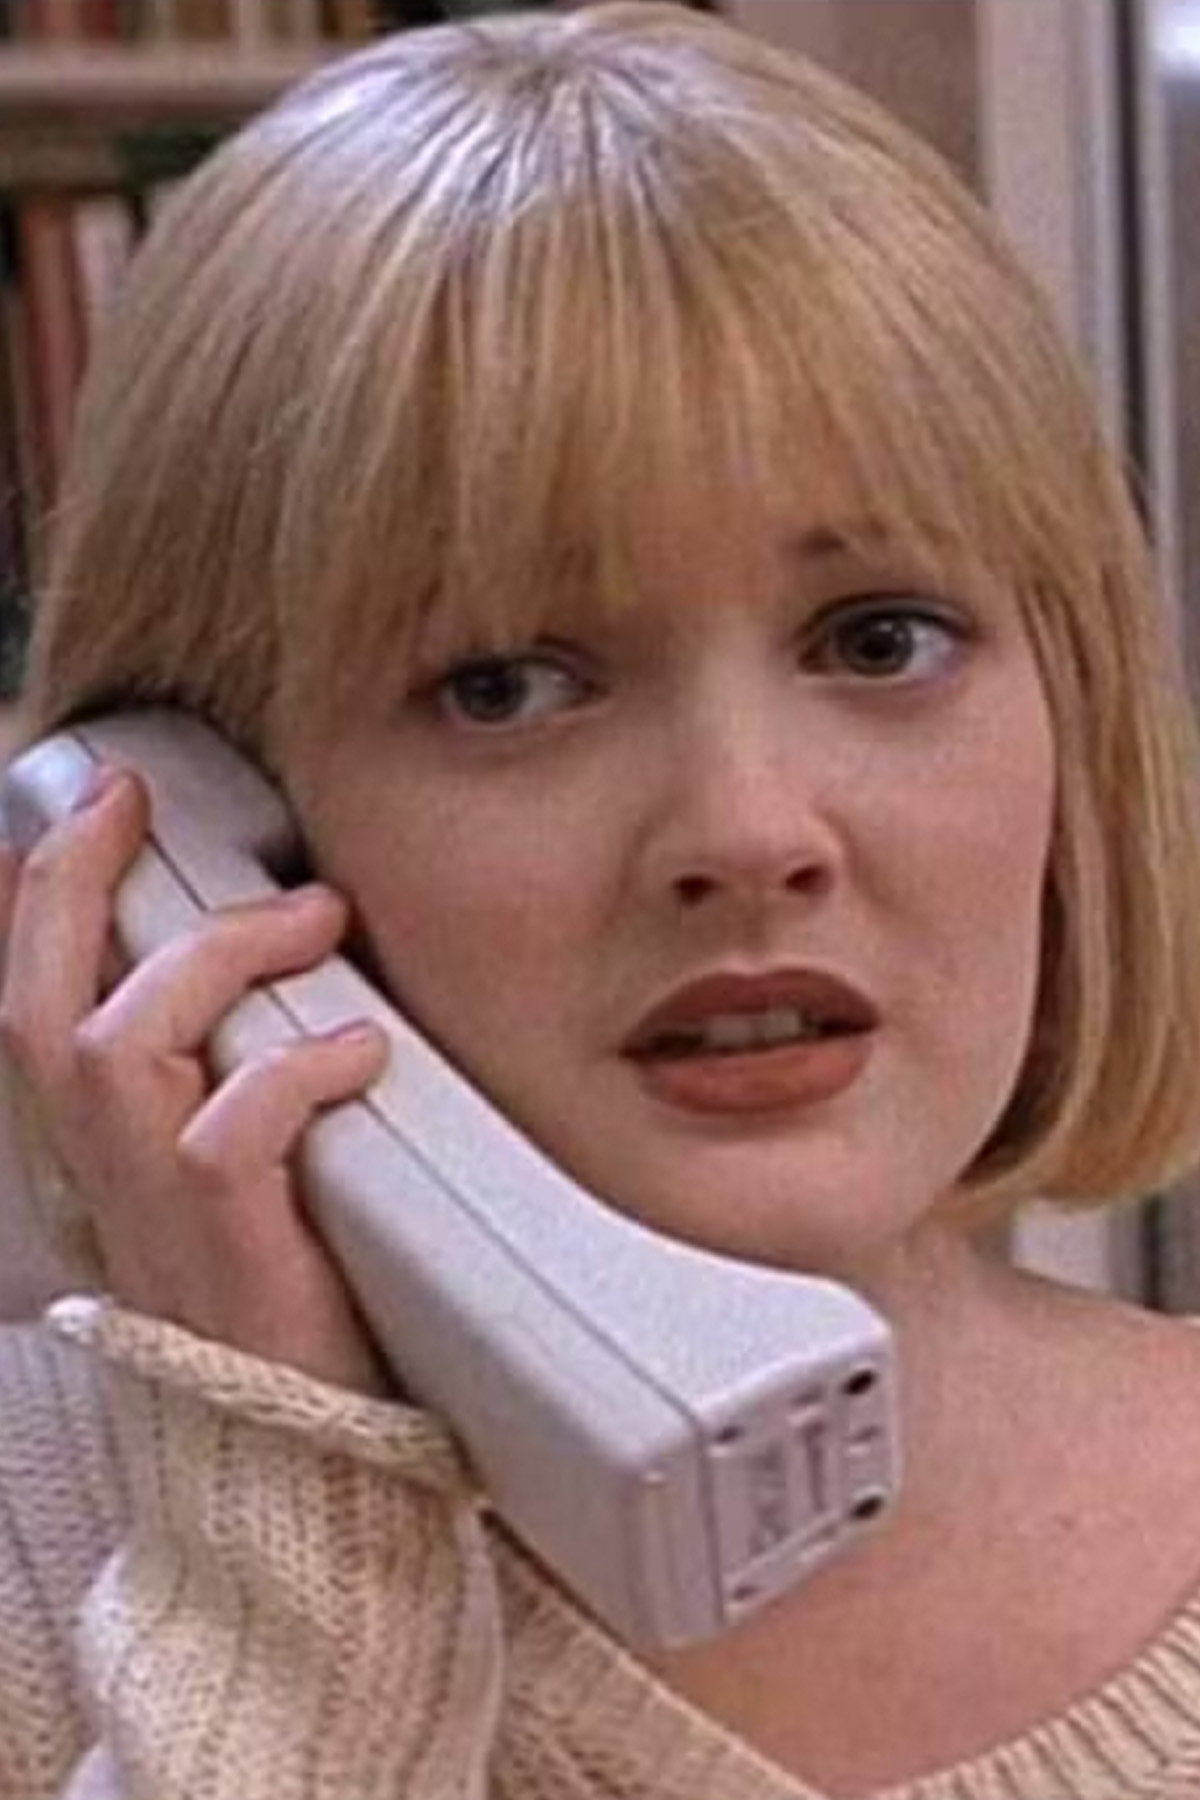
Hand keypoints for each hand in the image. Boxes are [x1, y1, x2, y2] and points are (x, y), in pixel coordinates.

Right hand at [0, 765, 391, 1391]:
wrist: (288, 1459)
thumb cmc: (275, 1301)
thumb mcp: (226, 1182)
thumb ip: (226, 1084)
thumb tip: (287, 975)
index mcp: (96, 1148)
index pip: (29, 1004)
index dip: (40, 901)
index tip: (94, 807)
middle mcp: (100, 1170)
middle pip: (38, 1000)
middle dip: (73, 884)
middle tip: (139, 803)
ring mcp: (150, 1208)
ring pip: (123, 1042)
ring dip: (217, 959)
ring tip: (314, 917)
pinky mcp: (224, 1244)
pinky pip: (235, 1127)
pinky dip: (298, 1068)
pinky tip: (362, 1048)